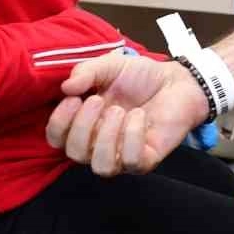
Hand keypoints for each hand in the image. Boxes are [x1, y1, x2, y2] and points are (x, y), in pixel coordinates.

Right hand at [45, 53, 208, 175]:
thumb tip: (66, 87)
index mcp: (84, 124)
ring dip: (106, 137)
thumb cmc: (141, 77)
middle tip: (98, 100)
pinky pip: (132, 162)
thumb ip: (87, 72)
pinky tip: (139, 116)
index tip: (72, 98)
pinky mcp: (147, 159)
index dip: (58, 123)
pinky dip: (132, 138)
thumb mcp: (110, 66)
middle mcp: (99, 144)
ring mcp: (123, 155)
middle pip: (75, 154)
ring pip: (101, 167)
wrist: (177, 80)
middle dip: (82, 126)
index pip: (57, 139)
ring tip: (120, 111)